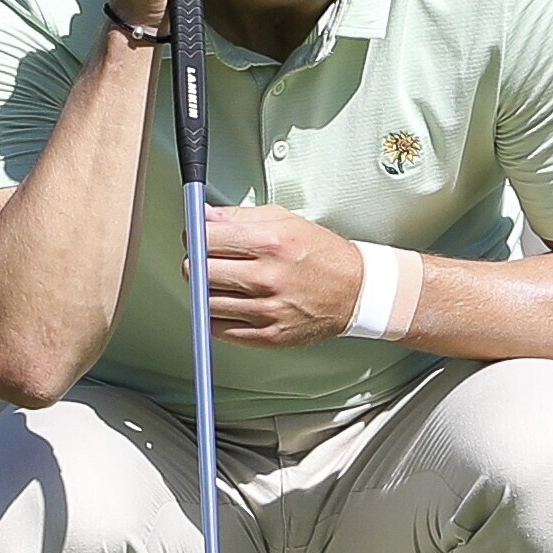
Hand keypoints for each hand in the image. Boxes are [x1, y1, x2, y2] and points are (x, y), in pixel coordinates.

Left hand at [195, 205, 364, 347]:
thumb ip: (240, 216)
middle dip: (197, 262)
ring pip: (206, 302)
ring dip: (207, 291)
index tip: (196, 237)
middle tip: (207, 260)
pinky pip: (220, 329)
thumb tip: (205, 216)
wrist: (356, 292)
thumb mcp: (285, 221)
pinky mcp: (269, 335)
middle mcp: (268, 277)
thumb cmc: (323, 256)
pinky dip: (217, 316)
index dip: (195, 235)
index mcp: (271, 243)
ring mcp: (268, 310)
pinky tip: (231, 303)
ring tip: (225, 282)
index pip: (207, 238)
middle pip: (200, 271)